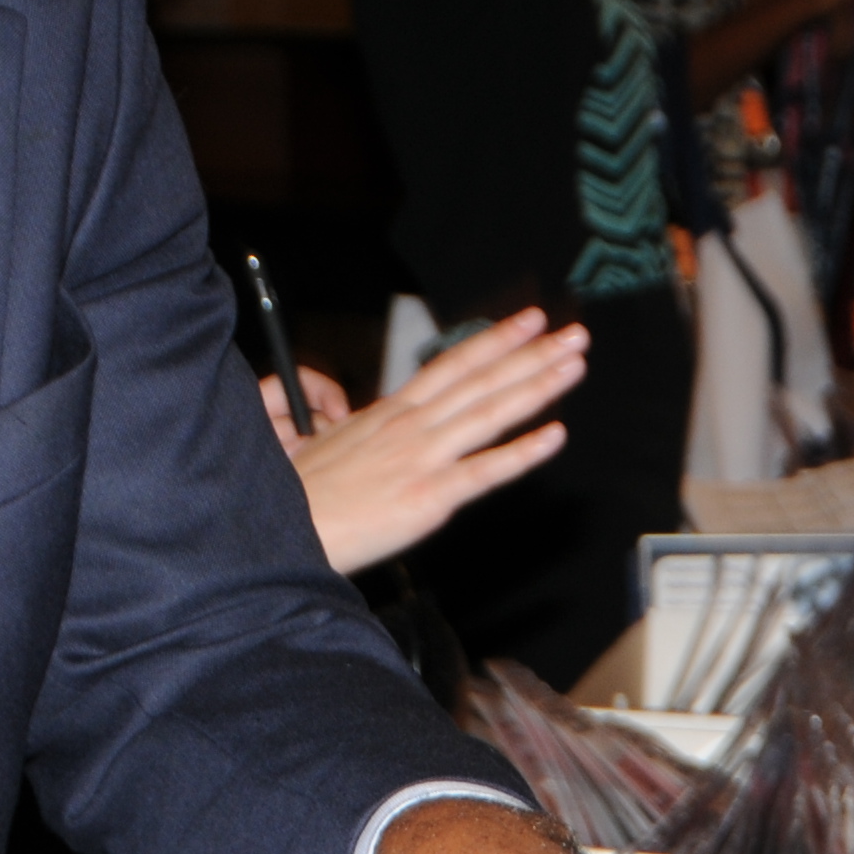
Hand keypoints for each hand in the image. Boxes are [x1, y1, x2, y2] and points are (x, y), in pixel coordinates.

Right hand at [270, 313, 583, 572]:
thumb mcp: (329, 444)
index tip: (528, 321)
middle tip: (574, 333)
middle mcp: (411, 427)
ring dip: (537, 385)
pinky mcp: (427, 498)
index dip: (494, 341)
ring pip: (490, 413)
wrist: (279, 532)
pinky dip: (522, 452)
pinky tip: (556, 436)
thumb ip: (367, 428)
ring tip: (574, 364)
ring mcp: (421, 459)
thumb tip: (382, 420)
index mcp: (390, 414)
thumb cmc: (300, 497)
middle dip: (531, 353)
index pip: (452, 366)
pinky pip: (484, 471)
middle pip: (480, 380)